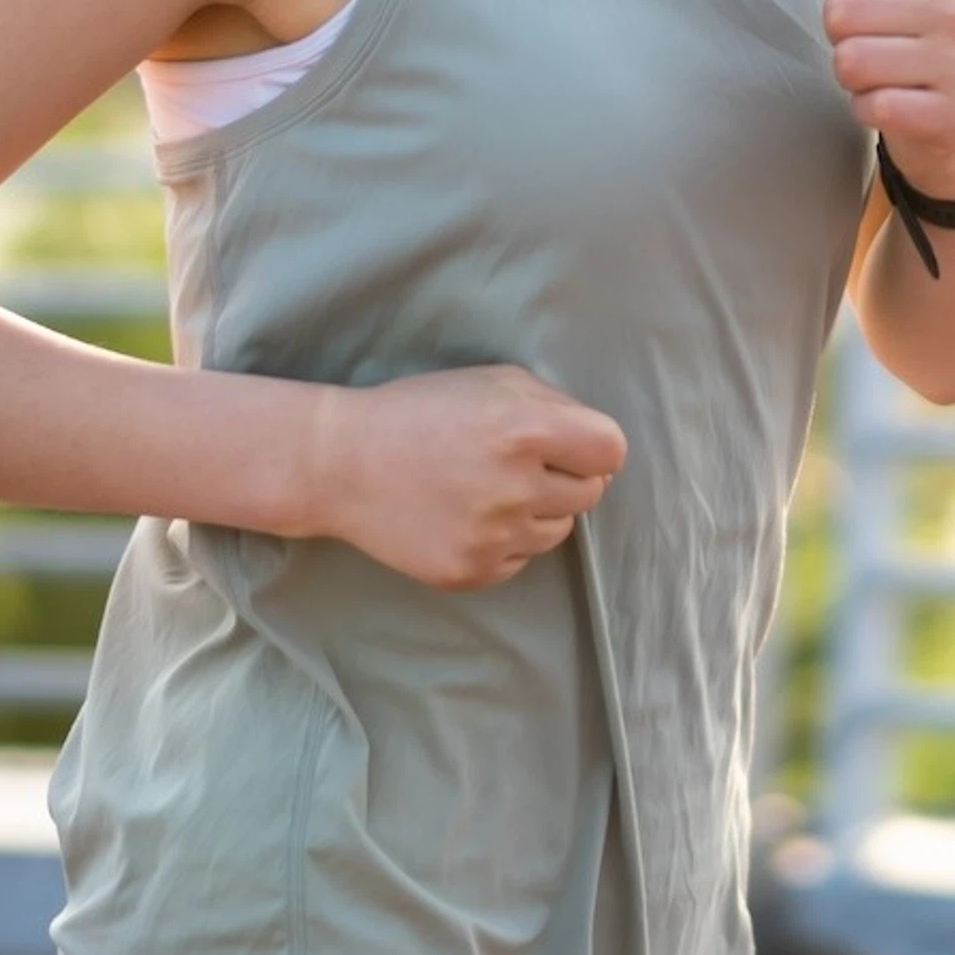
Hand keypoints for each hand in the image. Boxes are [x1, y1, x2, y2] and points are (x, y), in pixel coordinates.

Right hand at [302, 363, 625, 590]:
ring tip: (491, 489)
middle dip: (567, 476)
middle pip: (590, 493)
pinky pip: (521, 560)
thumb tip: (599, 445)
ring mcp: (493, 538)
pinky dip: (506, 541)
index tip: (573, 446)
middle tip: (523, 464)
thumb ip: (555, 405)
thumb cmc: (421, 411)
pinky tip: (468, 516)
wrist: (343, 464)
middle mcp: (515, 488)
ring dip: (539, 510)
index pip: (611, 451)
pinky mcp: (471, 573)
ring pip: (559, 531)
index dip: (595, 446)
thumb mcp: (493, 381)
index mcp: (525, 430)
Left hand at [790, 0, 954, 198]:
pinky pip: (873, 106)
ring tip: (881, 75)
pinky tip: (894, 104)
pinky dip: (867, 109)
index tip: (874, 8)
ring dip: (851, 76)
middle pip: (843, 12)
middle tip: (873, 46)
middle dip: (841, 36)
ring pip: (851, 61)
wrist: (954, 105)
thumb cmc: (898, 29)